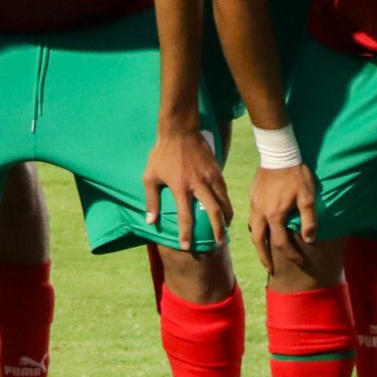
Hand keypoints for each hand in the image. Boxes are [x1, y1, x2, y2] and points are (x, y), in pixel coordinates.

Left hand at [144, 126, 230, 251]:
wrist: (179, 130)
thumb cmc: (162, 154)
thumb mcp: (150, 176)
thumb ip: (151, 200)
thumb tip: (150, 221)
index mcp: (181, 187)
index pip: (185, 216)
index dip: (186, 233)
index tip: (187, 246)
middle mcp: (198, 184)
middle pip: (213, 211)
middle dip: (218, 229)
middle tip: (218, 242)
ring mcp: (209, 176)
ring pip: (224, 201)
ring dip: (226, 216)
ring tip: (226, 227)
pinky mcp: (216, 169)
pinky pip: (224, 189)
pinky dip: (226, 201)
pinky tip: (225, 207)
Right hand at [247, 163, 318, 273]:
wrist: (278, 152)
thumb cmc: (295, 174)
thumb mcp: (307, 197)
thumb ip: (309, 220)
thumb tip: (310, 239)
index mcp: (274, 215)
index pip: (280, 243)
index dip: (291, 254)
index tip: (299, 261)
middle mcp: (261, 212)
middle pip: (258, 240)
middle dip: (264, 257)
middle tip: (269, 269)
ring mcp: (254, 203)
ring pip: (252, 229)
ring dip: (257, 243)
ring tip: (263, 251)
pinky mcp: (252, 195)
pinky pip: (251, 217)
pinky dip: (255, 228)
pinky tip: (260, 228)